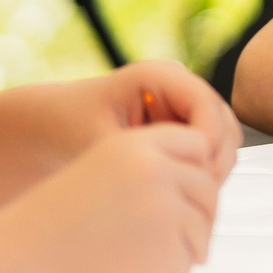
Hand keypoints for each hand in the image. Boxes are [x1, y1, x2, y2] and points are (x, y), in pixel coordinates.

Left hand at [0, 62, 242, 176]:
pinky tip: (176, 194)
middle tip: (190, 194)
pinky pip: (209, 155)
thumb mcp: (100, 141)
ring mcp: (183, 109)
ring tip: (181, 197)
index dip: (207, 145)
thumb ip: (144, 157)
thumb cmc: (66, 125)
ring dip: (210, 171)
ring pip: (223, 143)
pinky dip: (201, 175)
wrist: (48, 127)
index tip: (189, 178)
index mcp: (162, 76)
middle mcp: (180, 88)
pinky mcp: (182, 130)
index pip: (209, 109)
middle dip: (213, 161)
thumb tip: (187, 177)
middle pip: (225, 126)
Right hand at [0, 123, 227, 272]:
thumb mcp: (100, 176)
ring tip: (143, 263)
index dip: (197, 173)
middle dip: (198, 220)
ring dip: (182, 252)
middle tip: (173, 244)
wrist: (20, 261)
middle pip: (208, 190)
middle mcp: (154, 168)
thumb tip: (206, 194)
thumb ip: (150, 174)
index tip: (186, 199)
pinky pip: (187, 263)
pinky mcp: (166, 245)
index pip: (197, 145)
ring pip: (201, 230)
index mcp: (135, 144)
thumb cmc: (54, 225)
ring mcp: (163, 206)